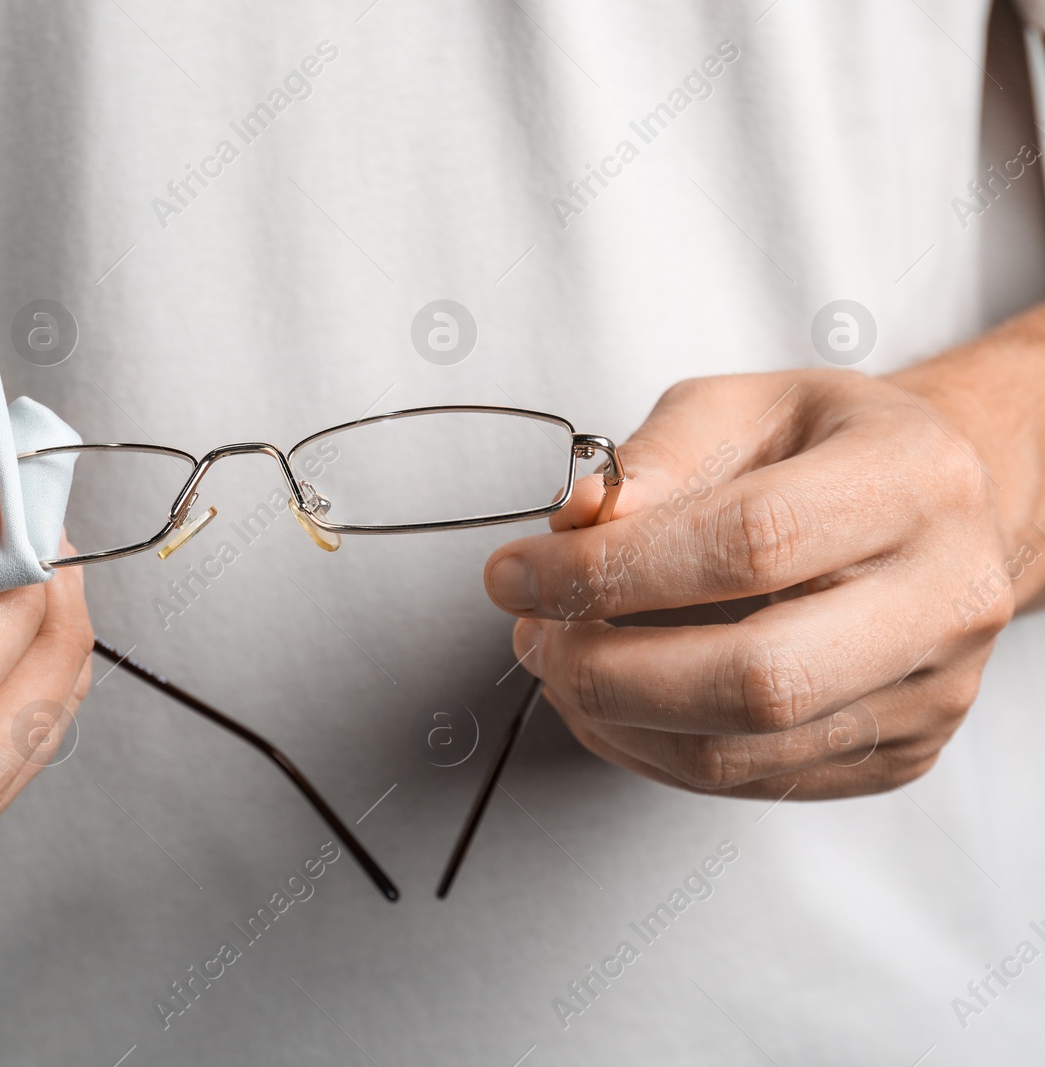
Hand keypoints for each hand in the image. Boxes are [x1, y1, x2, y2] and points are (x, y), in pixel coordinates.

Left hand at [483, 362, 1037, 798]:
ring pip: (738, 752)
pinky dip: (647, 747)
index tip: (519, 573)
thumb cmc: (830, 450)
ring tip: (557, 660)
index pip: (748, 544)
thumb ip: (657, 457)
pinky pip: (744, 781)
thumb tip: (577, 520)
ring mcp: (929, 692)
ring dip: (612, 718)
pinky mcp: (897, 755)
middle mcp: (943, 597)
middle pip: (755, 679)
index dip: (611, 569)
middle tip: (533, 636)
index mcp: (911, 482)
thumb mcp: (743, 407)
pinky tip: (610, 699)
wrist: (940, 510)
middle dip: (607, 672)